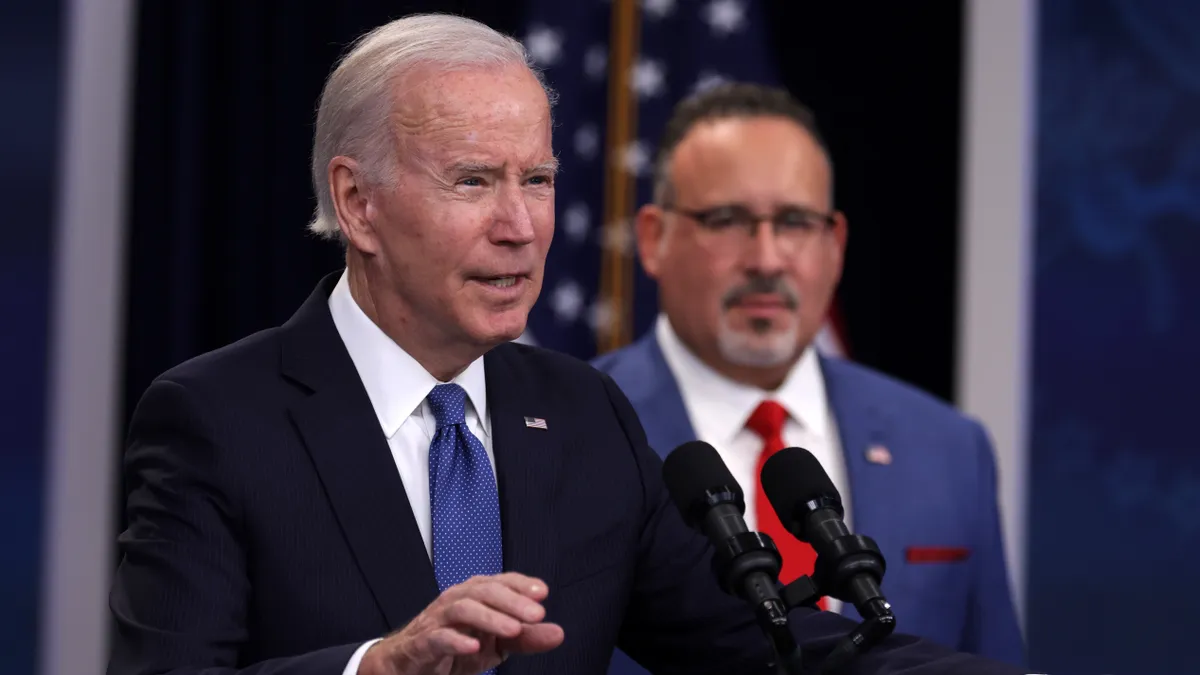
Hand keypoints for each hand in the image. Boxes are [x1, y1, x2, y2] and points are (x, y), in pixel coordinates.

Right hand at [359, 572, 563, 674]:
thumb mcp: (496, 645)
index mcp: (474, 596)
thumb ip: (525, 638)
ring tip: (513, 629)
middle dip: (512, 601)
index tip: (542, 592)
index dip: (521, 584)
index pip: (500, 582)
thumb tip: (557, 633)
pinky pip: (438, 638)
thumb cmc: (454, 649)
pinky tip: (474, 647)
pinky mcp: (422, 643)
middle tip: (536, 614)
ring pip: (463, 609)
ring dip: (490, 618)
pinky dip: (456, 641)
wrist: (409, 666)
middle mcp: (456, 601)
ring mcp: (437, 621)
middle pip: (484, 591)